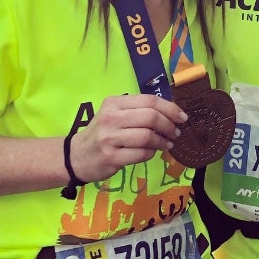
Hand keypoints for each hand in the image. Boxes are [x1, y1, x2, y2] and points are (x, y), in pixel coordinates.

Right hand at [69, 94, 187, 182]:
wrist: (77, 155)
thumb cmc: (102, 132)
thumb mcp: (115, 114)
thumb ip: (138, 110)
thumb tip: (171, 112)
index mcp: (114, 103)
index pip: (149, 100)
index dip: (170, 108)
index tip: (182, 117)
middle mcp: (111, 118)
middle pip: (151, 117)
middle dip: (169, 125)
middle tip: (176, 132)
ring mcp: (110, 138)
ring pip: (147, 137)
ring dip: (163, 142)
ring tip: (167, 144)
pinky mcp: (111, 157)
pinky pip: (141, 154)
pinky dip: (151, 153)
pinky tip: (152, 152)